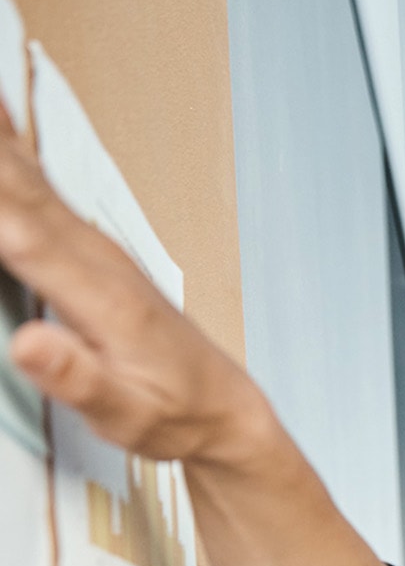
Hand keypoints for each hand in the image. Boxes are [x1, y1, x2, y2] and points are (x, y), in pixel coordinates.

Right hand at [0, 93, 262, 466]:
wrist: (222, 407)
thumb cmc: (177, 413)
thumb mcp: (128, 414)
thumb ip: (78, 379)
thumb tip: (31, 344)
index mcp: (100, 296)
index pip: (16, 231)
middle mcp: (98, 259)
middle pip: (17, 186)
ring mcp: (94, 248)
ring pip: (25, 175)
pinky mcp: (90, 248)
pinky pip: (36, 185)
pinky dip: (8, 150)